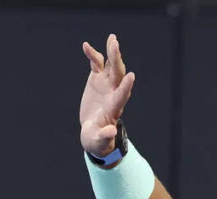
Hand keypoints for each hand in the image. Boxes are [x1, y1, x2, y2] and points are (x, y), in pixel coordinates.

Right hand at [79, 34, 135, 156]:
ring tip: (112, 39)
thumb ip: (105, 137)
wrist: (94, 132)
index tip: (131, 76)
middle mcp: (113, 93)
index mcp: (114, 108)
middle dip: (117, 61)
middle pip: (118, 75)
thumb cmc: (98, 140)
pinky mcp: (97, 80)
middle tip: (115, 46)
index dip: (126, 86)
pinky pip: (96, 64)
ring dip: (112, 53)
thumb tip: (110, 132)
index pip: (122, 96)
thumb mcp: (99, 141)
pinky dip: (92, 55)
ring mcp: (106, 84)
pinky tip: (85, 45)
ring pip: (111, 66)